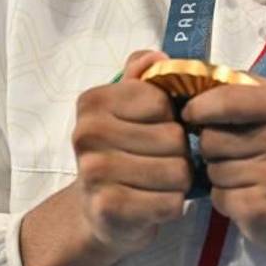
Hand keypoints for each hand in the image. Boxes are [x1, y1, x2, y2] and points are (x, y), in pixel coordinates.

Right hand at [70, 49, 192, 252]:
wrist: (96, 209)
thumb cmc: (122, 150)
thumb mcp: (129, 106)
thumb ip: (143, 75)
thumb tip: (158, 56)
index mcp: (92, 102)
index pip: (161, 102)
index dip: (171, 117)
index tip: (155, 128)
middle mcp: (86, 134)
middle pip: (173, 137)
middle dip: (179, 152)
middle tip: (160, 160)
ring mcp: (93, 173)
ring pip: (177, 171)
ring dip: (179, 180)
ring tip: (159, 181)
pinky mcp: (108, 210)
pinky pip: (170, 202)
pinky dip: (172, 204)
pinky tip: (155, 202)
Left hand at [181, 80, 265, 265]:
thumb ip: (253, 96)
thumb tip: (197, 85)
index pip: (226, 96)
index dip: (200, 106)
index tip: (193, 114)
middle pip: (210, 136)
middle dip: (213, 147)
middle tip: (237, 155)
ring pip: (212, 168)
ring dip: (221, 176)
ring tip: (251, 178)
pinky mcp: (262, 210)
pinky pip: (219, 197)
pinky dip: (227, 201)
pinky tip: (252, 199)